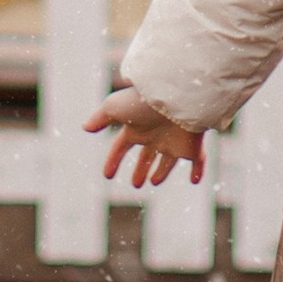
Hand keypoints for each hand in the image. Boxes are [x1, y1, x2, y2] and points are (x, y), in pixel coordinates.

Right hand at [86, 87, 205, 188]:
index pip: (121, 146)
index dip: (113, 160)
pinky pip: (197, 161)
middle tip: (135, 184)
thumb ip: (100, 117)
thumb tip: (85, 127)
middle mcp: (155, 135)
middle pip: (146, 155)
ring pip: (168, 161)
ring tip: (153, 181)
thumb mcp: (115, 107)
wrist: (176, 97)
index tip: (107, 175)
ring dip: (161, 172)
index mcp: (137, 128)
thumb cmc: (143, 101)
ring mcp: (174, 142)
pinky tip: (195, 180)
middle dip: (140, 168)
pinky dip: (197, 171)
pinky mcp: (191, 147)